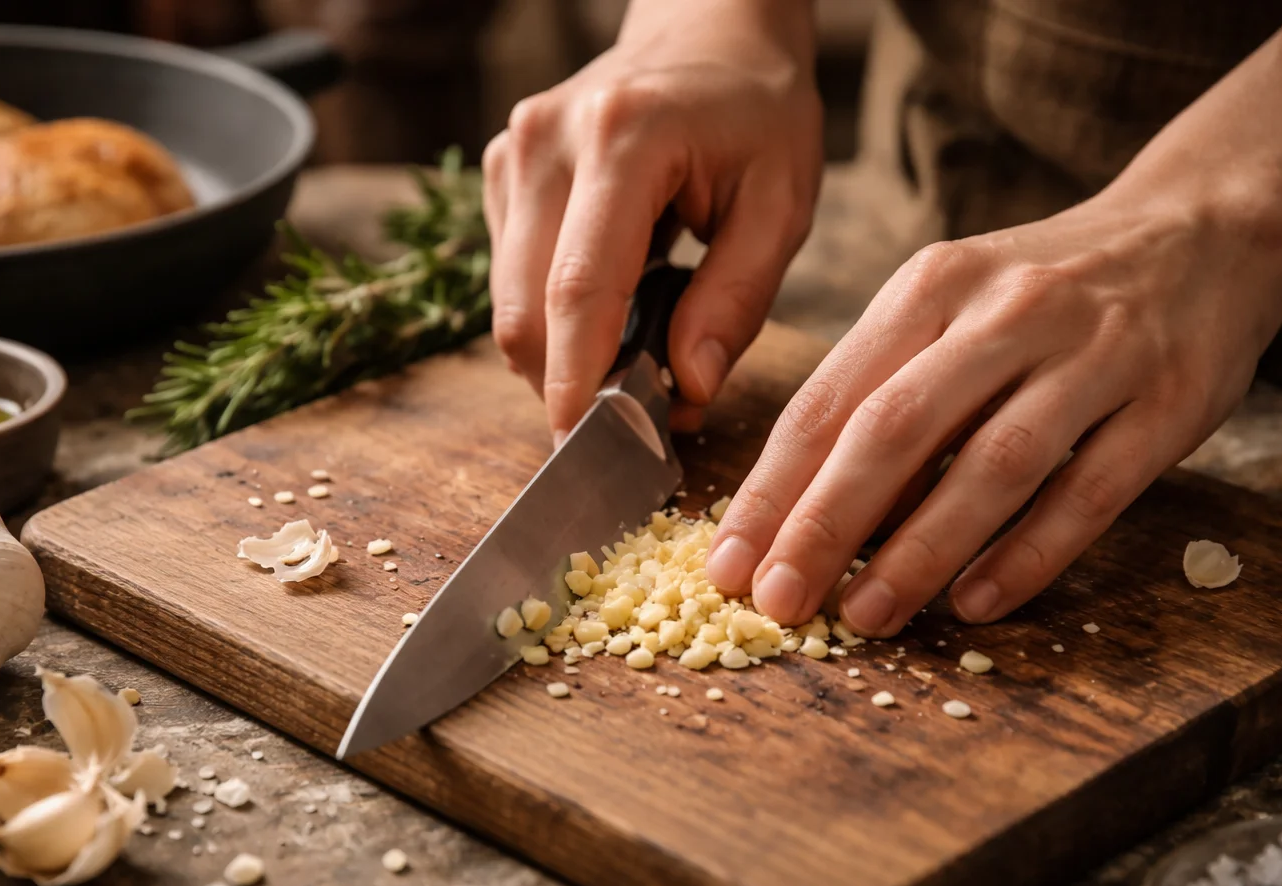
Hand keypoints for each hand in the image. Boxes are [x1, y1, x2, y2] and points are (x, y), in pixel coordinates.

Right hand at [481, 0, 822, 439]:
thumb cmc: (755, 113)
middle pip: (522, 308)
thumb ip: (737, 299)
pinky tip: (609, 310)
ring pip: (506, 303)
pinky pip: (509, 279)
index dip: (577, 380)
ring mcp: (512, 154)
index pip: (579, 287)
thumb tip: (686, 388)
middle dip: (567, 382)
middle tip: (633, 417)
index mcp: (623, 139)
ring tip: (633, 357)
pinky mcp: (500, 172)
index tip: (585, 447)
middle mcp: (547, 142)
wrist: (708, 31)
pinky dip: (552, 319)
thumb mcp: (781, 203)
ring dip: (559, 355)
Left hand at [707, 189, 1281, 632]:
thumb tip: (797, 510)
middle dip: (825, 524)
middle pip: (894, 429)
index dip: (772, 489)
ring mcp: (1092, 353)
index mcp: (930, 286)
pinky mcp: (1168, 400)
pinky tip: (975, 603)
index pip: (829, 398)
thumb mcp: (950, 304)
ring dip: (920, 550)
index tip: (727, 562)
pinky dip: (1027, 554)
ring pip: (991, 464)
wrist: (1201, 229)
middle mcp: (1006, 311)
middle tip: (778, 599)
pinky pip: (1087, 490)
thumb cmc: (1042, 291)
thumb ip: (881, 388)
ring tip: (866, 616)